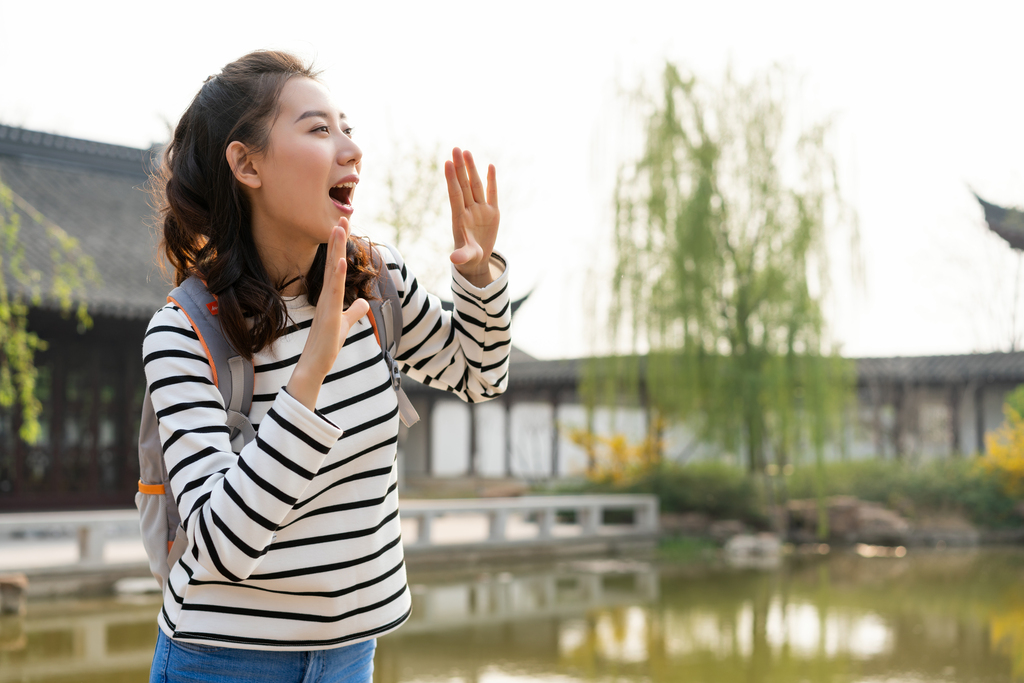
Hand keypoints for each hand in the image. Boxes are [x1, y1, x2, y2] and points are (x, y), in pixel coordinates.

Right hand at [286, 217, 368, 410]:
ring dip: (336, 250)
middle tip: (342, 217)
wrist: (314, 365)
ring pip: (333, 272)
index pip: (336, 266)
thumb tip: (362, 303)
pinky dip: (338, 275)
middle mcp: (327, 296)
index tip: (343, 226)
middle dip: (338, 240)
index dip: (340, 247)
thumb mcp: (345, 325)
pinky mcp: (329, 315)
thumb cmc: (327, 346)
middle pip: (333, 262)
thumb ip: (354, 312)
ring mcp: (327, 304)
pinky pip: (334, 292)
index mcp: (331, 296)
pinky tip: (341, 260)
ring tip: (339, 229)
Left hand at [445, 148, 498, 285]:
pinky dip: (491, 180)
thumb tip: (454, 260)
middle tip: (456, 149)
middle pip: (464, 185)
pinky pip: (492, 193)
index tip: (447, 163)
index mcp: (460, 218)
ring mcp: (481, 209)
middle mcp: (469, 210)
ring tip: (466, 152)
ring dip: (471, 169)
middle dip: (460, 167)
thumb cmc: (468, 258)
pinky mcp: (492, 212)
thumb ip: (461, 255)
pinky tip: (489, 166)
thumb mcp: (465, 257)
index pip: (455, 195)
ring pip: (475, 185)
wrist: (476, 260)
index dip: (452, 179)